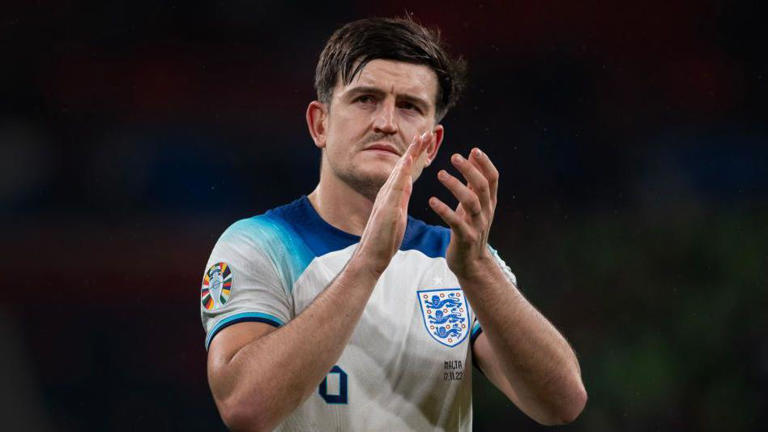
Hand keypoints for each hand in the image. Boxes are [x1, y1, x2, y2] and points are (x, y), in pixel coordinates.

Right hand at [354, 131, 432, 275]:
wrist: (371, 257)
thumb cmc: (384, 239)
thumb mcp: (397, 214)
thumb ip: (401, 198)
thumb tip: (407, 184)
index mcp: (393, 195)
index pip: (406, 170)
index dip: (415, 155)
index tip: (425, 141)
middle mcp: (387, 193)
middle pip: (402, 165)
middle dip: (414, 148)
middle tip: (425, 132)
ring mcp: (385, 199)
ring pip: (398, 171)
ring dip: (409, 154)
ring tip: (419, 139)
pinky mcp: (386, 209)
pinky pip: (394, 187)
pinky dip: (400, 172)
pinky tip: (407, 160)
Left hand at [429, 148, 498, 278]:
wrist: (471, 263)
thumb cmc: (469, 229)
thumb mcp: (475, 205)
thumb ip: (474, 182)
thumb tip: (473, 156)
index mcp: (489, 202)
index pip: (493, 179)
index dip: (485, 164)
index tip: (474, 150)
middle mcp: (486, 212)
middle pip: (482, 186)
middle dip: (469, 170)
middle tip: (454, 156)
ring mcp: (477, 225)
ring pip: (471, 202)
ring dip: (456, 186)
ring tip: (440, 174)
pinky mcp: (465, 238)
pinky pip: (455, 222)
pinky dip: (444, 210)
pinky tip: (432, 201)